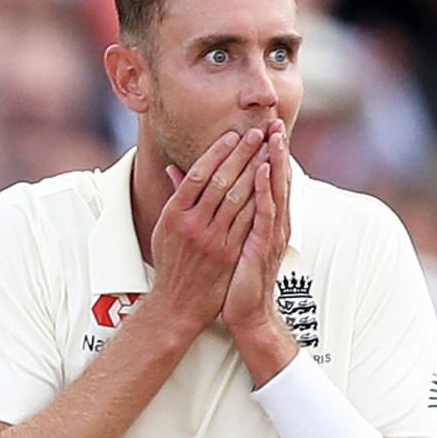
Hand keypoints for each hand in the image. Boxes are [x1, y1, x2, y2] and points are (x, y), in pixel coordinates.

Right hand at [146, 128, 268, 333]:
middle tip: (257, 133)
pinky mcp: (229, 254)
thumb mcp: (166, 229)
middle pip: (220, 181)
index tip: (232, 135)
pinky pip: (248, 221)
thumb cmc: (172, 263)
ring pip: (237, 198)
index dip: (217, 152)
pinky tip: (270, 183)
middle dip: (241, 155)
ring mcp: (212, 240)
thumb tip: (173, 169)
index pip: (198, 174)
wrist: (178, 304)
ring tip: (268, 151)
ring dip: (255, 171)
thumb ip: (176, 197)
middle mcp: (192, 224)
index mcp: (174, 214)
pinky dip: (259, 199)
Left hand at [222, 119, 290, 332]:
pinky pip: (265, 213)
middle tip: (276, 122)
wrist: (245, 314)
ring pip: (274, 191)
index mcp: (263, 220)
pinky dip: (266, 190)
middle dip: (276, 150)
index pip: (268, 180)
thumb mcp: (222, 236)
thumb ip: (205, 204)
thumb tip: (178, 175)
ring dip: (275, 162)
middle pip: (276, 180)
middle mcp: (271, 223)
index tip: (267, 128)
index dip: (268, 154)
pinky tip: (264, 170)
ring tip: (274, 136)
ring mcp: (269, 234)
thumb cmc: (231, 277)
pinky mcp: (262, 246)